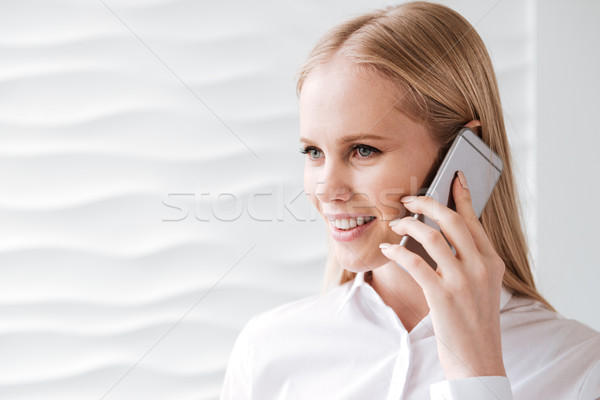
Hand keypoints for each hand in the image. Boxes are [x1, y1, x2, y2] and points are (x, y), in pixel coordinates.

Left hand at [379, 171, 506, 378]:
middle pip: (452, 221)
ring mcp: (463, 281)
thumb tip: (444, 236)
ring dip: (408, 226)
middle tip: (409, 200)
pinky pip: (415, 262)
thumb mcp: (482, 287)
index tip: (453, 178)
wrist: (478, 359)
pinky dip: (398, 252)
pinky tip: (388, 250)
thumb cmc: (474, 323)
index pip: (474, 221)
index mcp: (492, 262)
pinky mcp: (442, 295)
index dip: (461, 197)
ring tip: (394, 224)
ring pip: (431, 237)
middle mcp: (481, 267)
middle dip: (427, 204)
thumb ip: (470, 261)